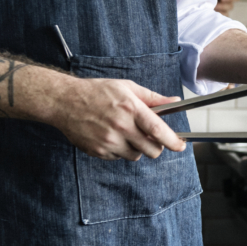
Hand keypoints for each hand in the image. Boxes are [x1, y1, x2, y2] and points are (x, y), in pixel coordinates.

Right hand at [50, 77, 185, 160]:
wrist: (65, 101)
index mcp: (131, 109)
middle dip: (157, 147)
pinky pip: (119, 158)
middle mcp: (121, 127)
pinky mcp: (98, 151)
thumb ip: (153, 98)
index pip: (158, 131)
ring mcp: (108, 141)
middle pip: (151, 150)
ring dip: (138, 148)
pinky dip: (121, 150)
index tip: (181, 145)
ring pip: (136, 156)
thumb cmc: (97, 92)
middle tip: (152, 139)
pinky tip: (112, 136)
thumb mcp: (127, 87)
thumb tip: (174, 101)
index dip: (173, 141)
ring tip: (128, 133)